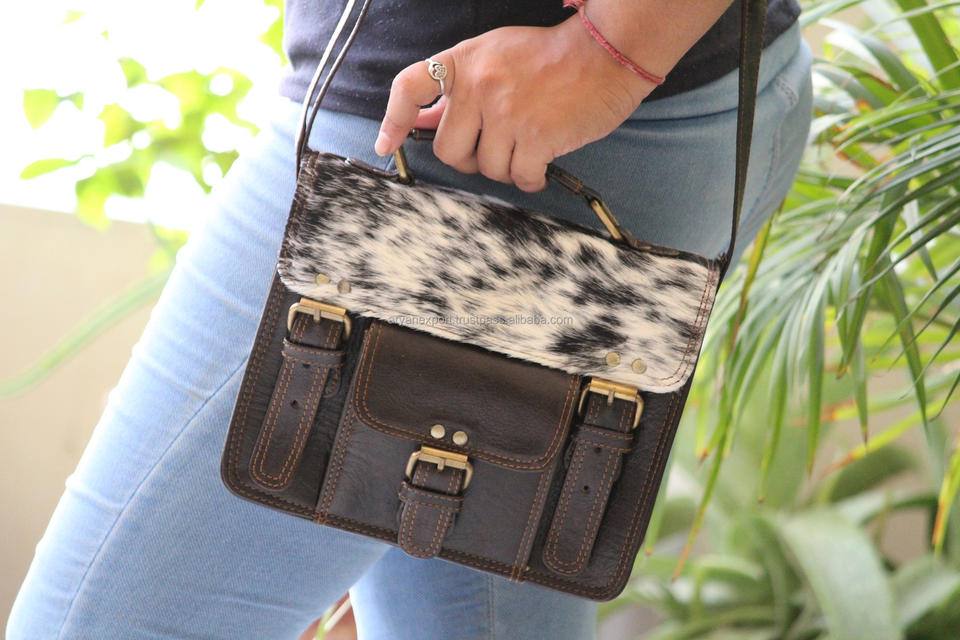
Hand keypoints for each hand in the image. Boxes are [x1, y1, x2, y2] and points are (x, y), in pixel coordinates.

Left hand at [374, 17, 656, 191]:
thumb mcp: (494, 56)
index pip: (410, 88)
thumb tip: (419, 121)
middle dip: (468, 159)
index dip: (393, 120)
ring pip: (486, 168)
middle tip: (491, 150)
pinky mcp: (536, 136)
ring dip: (506, 168)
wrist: (605, 54)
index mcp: (464, 63)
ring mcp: (507, 112)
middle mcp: (479, 87)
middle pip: (449, 150)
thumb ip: (457, 89)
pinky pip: (519, 177)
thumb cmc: (550, 57)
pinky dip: (530, 179)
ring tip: (526, 149)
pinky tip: (542, 164)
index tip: (387, 145)